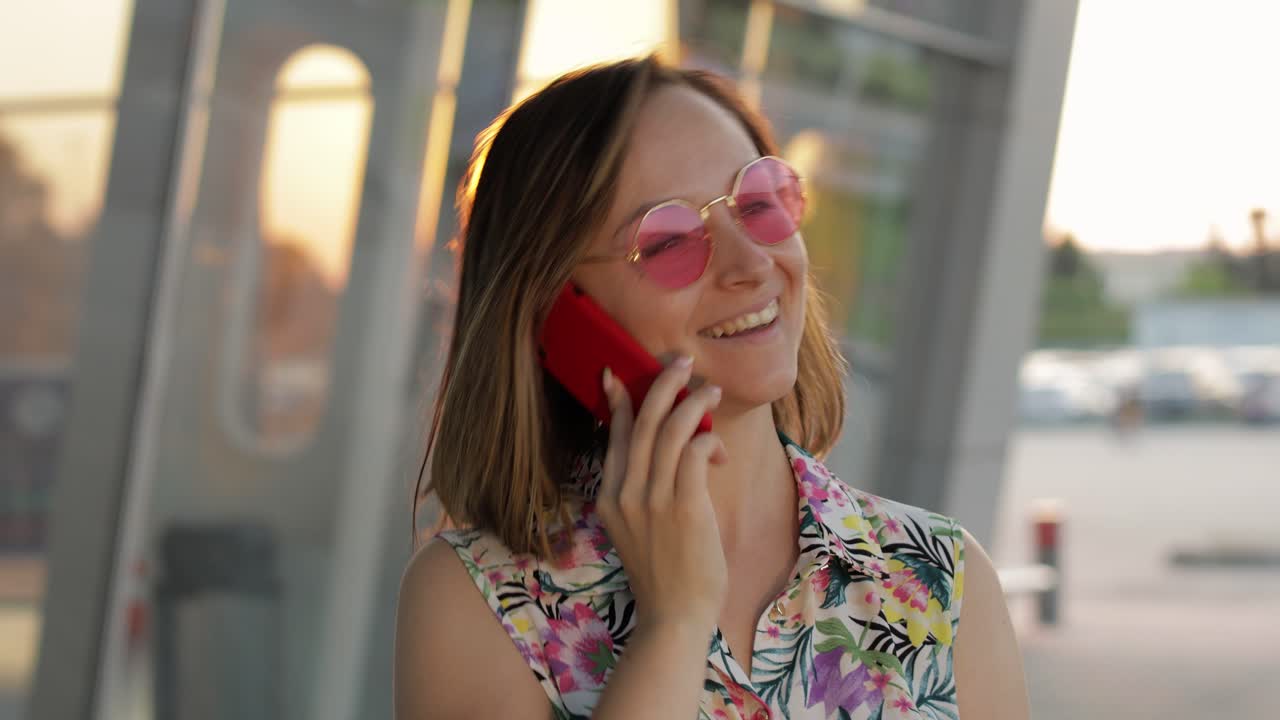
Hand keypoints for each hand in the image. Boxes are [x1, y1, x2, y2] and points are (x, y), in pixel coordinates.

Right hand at [595, 357, 728, 630]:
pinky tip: (719, 447)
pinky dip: (709, 440)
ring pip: (672, 429)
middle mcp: (626, 492)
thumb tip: (670, 453)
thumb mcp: (636, 528)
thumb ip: (643, 491)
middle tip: (680, 363)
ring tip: (710, 390)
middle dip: (663, 384)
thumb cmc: (664, 574)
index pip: (614, 436)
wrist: (673, 616)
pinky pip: (696, 452)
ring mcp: (653, 498)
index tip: (617, 374)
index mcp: (609, 497)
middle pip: (643, 421)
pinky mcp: (684, 505)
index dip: (620, 401)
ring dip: (693, 402)